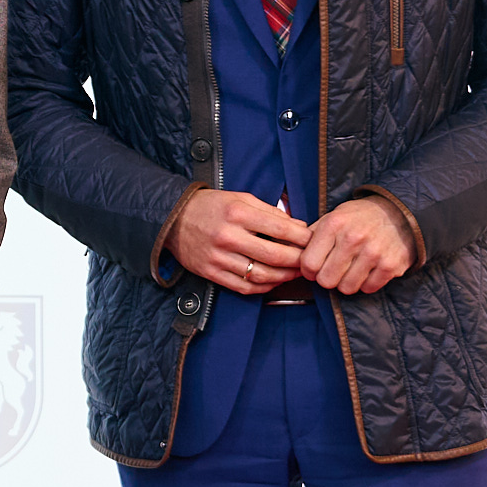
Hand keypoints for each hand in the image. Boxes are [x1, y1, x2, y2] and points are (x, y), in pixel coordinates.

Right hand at [169, 188, 311, 296]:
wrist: (173, 219)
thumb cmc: (211, 206)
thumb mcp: (240, 198)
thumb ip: (269, 211)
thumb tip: (298, 226)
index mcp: (237, 213)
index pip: (279, 228)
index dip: (301, 237)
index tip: (313, 240)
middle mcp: (227, 236)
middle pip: (274, 255)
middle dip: (298, 260)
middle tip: (310, 261)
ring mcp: (218, 257)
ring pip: (261, 275)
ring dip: (284, 277)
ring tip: (295, 273)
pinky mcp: (211, 273)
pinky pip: (243, 286)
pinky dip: (263, 288)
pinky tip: (274, 282)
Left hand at [301, 195, 414, 294]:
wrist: (400, 212)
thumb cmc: (359, 218)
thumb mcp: (333, 216)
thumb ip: (311, 235)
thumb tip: (290, 254)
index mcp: (334, 224)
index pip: (309, 264)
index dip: (309, 271)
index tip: (315, 268)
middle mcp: (353, 238)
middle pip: (326, 280)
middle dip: (327, 278)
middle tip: (334, 270)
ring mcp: (374, 253)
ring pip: (347, 288)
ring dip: (347, 282)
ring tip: (352, 269)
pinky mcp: (391, 265)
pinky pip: (368, 288)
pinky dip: (366, 283)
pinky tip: (368, 269)